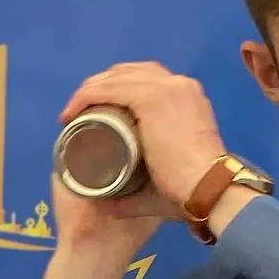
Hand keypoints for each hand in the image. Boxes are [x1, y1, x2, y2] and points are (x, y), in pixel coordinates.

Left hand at [60, 62, 226, 216]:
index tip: (95, 114)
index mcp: (186, 99)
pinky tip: (71, 112)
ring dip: (88, 92)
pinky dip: (86, 97)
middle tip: (78, 113)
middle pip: (128, 73)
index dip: (116, 91)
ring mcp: (167, 88)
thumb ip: (137, 193)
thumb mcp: (162, 181)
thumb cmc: (189, 193)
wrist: (208, 190)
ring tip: (70, 114)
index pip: (144, 81)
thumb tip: (110, 204)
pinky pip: (110, 88)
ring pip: (115, 78)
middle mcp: (179, 86)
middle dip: (100, 88)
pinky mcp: (153, 98)